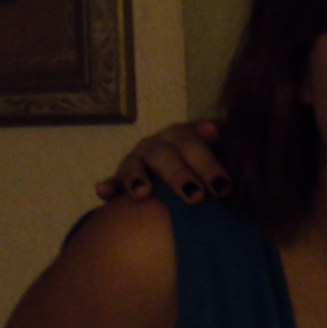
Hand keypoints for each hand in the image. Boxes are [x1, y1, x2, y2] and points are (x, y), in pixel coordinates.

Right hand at [94, 120, 229, 202]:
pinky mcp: (121, 179)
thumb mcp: (221, 153)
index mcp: (181, 135)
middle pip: (164, 155)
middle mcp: (156, 144)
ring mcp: (136, 160)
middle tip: (195, 197)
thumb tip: (215, 130)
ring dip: (137, 177)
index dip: (207, 163)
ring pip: (134, 164)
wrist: (187, 173)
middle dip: (179, 175)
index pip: (192, 144)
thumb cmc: (207, 168)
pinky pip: (113, 182)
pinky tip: (103, 193)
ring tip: (143, 194)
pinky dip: (109, 187)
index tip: (222, 187)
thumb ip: (223, 142)